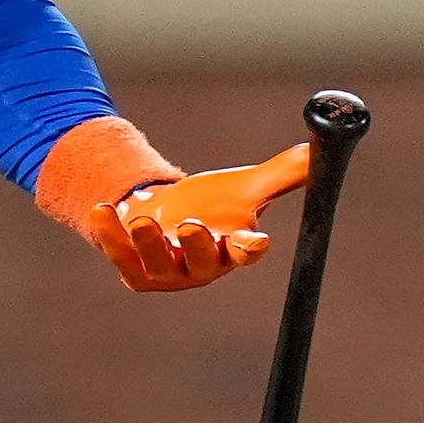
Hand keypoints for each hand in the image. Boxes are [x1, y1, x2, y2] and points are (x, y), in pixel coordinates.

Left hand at [100, 144, 309, 292]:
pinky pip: (120, 254)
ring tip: (141, 218)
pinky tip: (103, 209)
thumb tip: (320, 149)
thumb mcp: (244, 186)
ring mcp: (167, 273)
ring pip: (158, 260)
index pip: (246, 253)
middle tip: (191, 224)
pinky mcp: (134, 271)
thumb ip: (284, 173)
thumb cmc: (209, 203)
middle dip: (197, 244)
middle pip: (203, 261)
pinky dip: (110, 234)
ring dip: (149, 240)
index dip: (250, 249)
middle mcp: (203, 267)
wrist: (163, 213)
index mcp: (234, 249)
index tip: (255, 240)